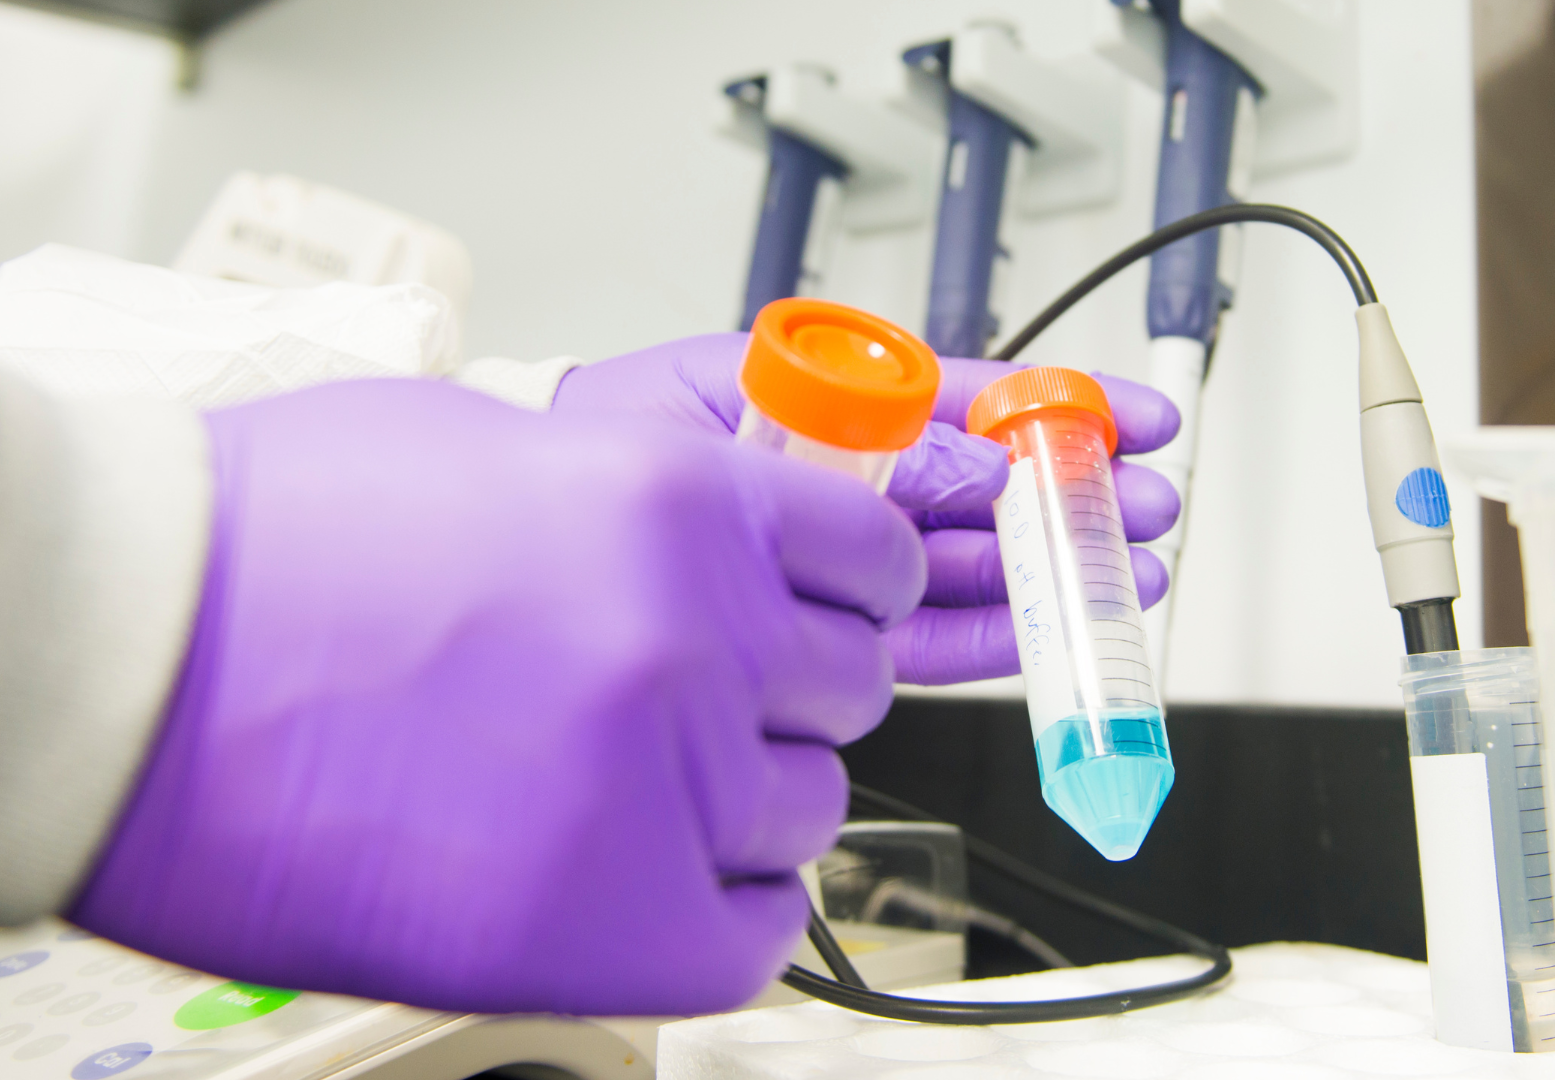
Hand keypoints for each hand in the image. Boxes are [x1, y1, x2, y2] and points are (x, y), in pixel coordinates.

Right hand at [68, 379, 924, 1015]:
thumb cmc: (252, 545)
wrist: (113, 657)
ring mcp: (657, 788)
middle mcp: (692, 640)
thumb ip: (623, 497)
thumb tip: (689, 543)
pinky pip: (747, 934)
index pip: (868, 561)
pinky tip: (629, 878)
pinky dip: (708, 912)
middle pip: (840, 692)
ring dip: (731, 804)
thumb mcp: (473, 447)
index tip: (805, 617)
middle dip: (771, 693)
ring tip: (609, 789)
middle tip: (668, 702)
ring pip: (801, 812)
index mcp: (672, 502)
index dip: (833, 590)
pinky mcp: (596, 926)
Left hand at [553, 335, 1181, 684]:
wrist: (532, 524)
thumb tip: (973, 465)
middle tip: (1148, 503)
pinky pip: (920, 636)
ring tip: (1129, 572)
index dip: (1051, 405)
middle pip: (984, 489)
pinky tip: (1047, 630)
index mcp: (822, 405)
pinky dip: (988, 635)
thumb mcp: (736, 414)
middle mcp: (842, 481)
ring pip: (968, 565)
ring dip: (1051, 569)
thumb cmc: (605, 443)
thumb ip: (859, 441)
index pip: (959, 399)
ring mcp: (838, 555)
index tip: (1128, 414)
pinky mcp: (824, 623)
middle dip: (1072, 495)